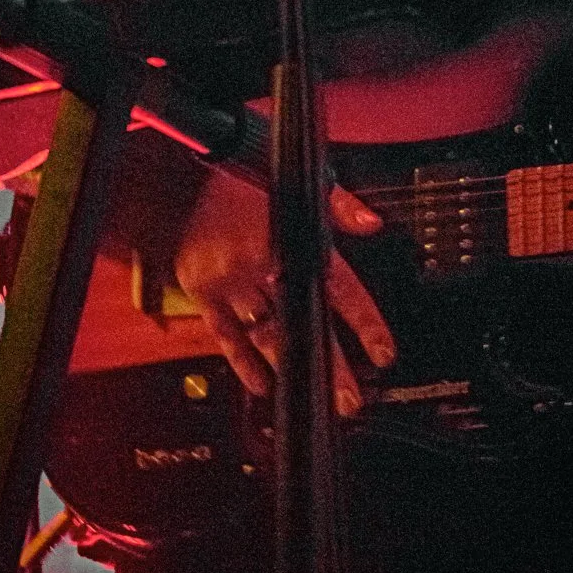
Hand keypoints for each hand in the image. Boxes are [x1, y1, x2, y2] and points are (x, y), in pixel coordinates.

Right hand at [172, 172, 395, 414]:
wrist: (189, 173)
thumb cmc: (248, 174)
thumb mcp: (303, 181)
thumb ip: (340, 206)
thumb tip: (372, 224)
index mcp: (293, 239)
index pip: (339, 288)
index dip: (364, 323)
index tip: (382, 353)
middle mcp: (263, 265)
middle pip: (304, 323)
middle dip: (329, 364)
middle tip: (349, 399)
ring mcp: (230, 281)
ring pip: (266, 335)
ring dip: (291, 370)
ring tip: (312, 400)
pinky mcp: (203, 290)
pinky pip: (226, 334)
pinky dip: (243, 361)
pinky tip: (261, 384)